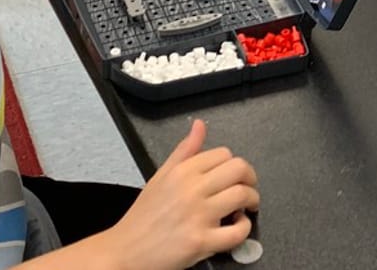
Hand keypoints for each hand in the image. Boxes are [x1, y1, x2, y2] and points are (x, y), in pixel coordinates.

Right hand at [105, 120, 259, 269]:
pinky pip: (238, 231)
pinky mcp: (201, 241)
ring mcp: (198, 215)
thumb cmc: (142, 217)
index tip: (234, 175)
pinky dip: (244, 229)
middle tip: (246, 188)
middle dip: (250, 179)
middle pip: (239, 169)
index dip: (234, 164)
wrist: (124, 251)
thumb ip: (184, 151)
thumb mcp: (160, 176)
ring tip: (243, 208)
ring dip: (251, 201)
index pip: (224, 154)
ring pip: (243, 195)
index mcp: (182, 171)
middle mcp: (191, 189)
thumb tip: (199, 125)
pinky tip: (236, 226)